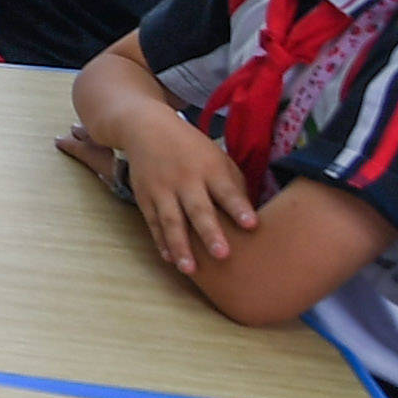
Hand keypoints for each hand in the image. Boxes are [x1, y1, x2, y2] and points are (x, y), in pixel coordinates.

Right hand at [114, 113, 261, 276]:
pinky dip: (161, 241)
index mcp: (210, 169)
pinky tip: (170, 259)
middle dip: (210, 233)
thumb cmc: (192, 149)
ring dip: (181, 246)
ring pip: (172, 221)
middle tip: (222, 255)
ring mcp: (163, 190)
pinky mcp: (146, 198)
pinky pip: (153, 223)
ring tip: (190, 269)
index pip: (227, 190)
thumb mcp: (218, 158)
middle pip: (198, 209)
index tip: (252, 225)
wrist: (146, 128)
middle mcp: (186, 180)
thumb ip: (233, 185)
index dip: (239, 208)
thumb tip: (251, 218)